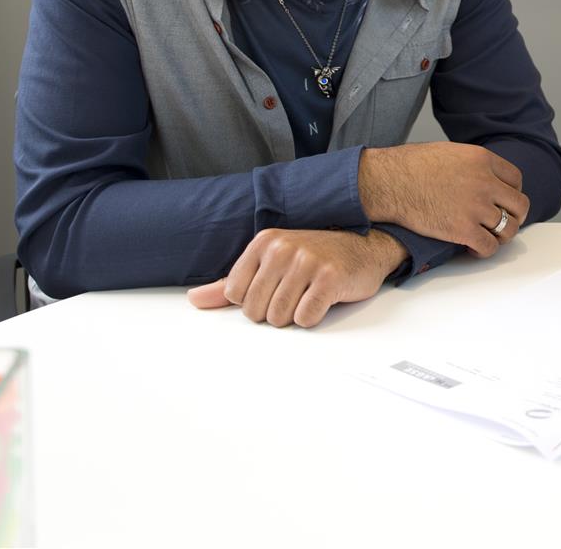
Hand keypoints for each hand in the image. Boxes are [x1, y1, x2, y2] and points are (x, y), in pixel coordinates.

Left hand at [186, 227, 404, 327]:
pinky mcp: (329, 279)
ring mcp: (307, 261)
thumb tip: (194, 300)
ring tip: (309, 295)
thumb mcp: (271, 262)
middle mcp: (283, 248)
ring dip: (295, 315)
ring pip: (279, 318)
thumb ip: (230, 282)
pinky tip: (324, 299)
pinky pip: (305, 319)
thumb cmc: (317, 257)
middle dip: (275, 311)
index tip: (276, 286)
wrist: (366, 248)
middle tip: (296, 292)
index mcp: (264, 241)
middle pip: (255, 310)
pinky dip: (314, 317)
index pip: (235, 295)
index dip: (255, 300)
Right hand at [359, 143, 529, 256]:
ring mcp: (476, 207)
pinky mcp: (463, 230)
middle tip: (503, 223)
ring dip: (501, 236)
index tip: (505, 201)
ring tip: (488, 237)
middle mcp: (485, 182)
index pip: (516, 179)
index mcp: (482, 159)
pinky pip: (489, 247)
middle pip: (519, 205)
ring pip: (508, 228)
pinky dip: (484, 251)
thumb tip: (479, 176)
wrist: (389, 182)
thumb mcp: (450, 152)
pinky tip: (472, 248)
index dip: (512, 192)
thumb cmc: (410, 166)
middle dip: (515, 216)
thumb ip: (471, 165)